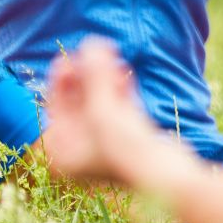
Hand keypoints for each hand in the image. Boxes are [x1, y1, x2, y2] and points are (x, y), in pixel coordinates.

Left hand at [43, 39, 156, 186]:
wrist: (167, 178)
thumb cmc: (125, 152)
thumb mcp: (103, 111)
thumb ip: (95, 76)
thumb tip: (92, 43)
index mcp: (63, 151)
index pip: (55, 108)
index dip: (61, 80)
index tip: (68, 56)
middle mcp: (81, 150)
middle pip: (78, 105)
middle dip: (86, 76)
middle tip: (92, 51)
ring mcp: (107, 146)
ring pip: (100, 105)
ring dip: (104, 80)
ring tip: (110, 56)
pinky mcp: (130, 140)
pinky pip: (119, 110)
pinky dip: (120, 92)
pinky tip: (124, 72)